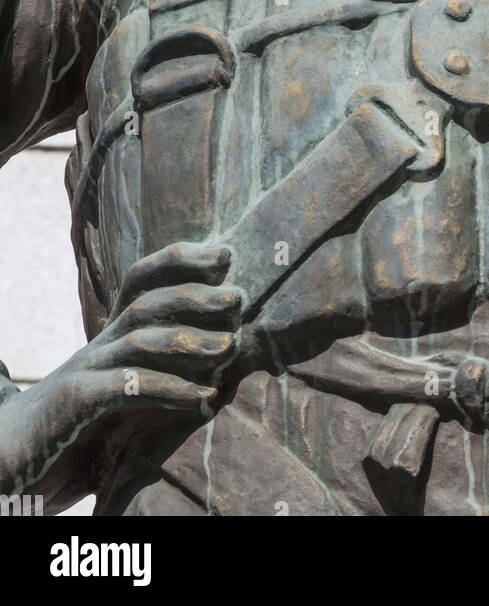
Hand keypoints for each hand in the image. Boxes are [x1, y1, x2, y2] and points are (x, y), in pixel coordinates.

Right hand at [0, 241, 240, 511]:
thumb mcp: (118, 399)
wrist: (3, 462)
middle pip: (145, 301)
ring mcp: (82, 372)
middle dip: (195, 293)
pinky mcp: (72, 406)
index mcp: (109, 338)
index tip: (224, 253)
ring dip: (188, 340)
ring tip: (228, 348)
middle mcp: (96, 346)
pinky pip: (123, 388)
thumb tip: (217, 370)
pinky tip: (202, 399)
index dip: (180, 261)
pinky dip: (167, 390)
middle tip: (237, 297)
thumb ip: (155, 379)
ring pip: (137, 338)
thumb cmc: (70, 432)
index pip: (141, 281)